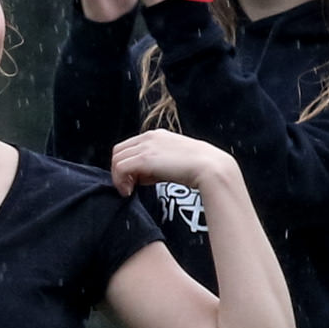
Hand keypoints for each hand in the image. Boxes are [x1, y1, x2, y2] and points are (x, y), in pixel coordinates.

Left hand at [109, 128, 234, 195]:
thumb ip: (157, 164)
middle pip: (119, 151)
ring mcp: (146, 146)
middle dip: (120, 171)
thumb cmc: (199, 167)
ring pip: (116, 160)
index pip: (129, 146)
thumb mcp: (174, 160)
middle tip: (130, 186)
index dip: (128, 164)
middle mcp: (149, 137)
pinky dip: (120, 181)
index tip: (135, 180)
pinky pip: (120, 168)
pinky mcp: (145, 159)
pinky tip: (129, 192)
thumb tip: (142, 176)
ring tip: (129, 191)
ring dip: (119, 178)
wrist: (211, 167)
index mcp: (156, 135)